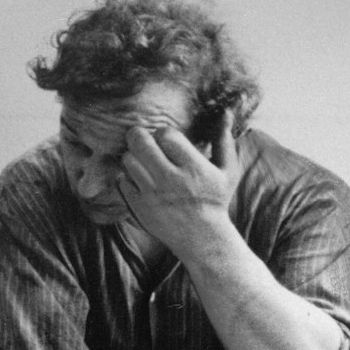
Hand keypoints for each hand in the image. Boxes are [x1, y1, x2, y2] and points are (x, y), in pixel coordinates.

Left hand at [119, 123, 240, 256]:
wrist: (201, 237)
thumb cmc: (215, 199)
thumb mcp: (227, 170)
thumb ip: (224, 140)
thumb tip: (226, 113)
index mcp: (193, 167)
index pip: (166, 134)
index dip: (163, 132)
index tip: (166, 139)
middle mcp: (170, 179)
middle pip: (140, 142)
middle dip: (138, 135)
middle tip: (142, 138)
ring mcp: (151, 193)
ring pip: (128, 160)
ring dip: (133, 155)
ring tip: (143, 160)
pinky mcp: (137, 206)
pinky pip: (121, 180)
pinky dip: (127, 176)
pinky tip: (139, 178)